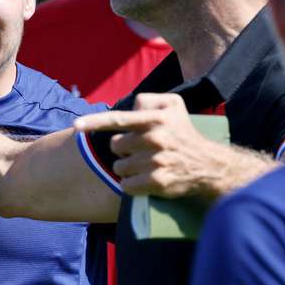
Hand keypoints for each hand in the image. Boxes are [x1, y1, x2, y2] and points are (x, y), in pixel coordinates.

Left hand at [74, 93, 230, 199]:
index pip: (119, 119)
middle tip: (142, 149)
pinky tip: (146, 180)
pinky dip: (131, 185)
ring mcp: (155, 162)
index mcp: (155, 118)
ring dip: (127, 168)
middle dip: (124, 149)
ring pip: (119, 167)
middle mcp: (155, 139)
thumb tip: (128, 107)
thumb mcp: (173, 105)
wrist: (208, 165)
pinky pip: (126, 185)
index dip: (95, 122)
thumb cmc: (183, 132)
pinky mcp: (157, 182)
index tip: (76, 126)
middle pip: (115, 146)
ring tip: (146, 165)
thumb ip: (147, 100)